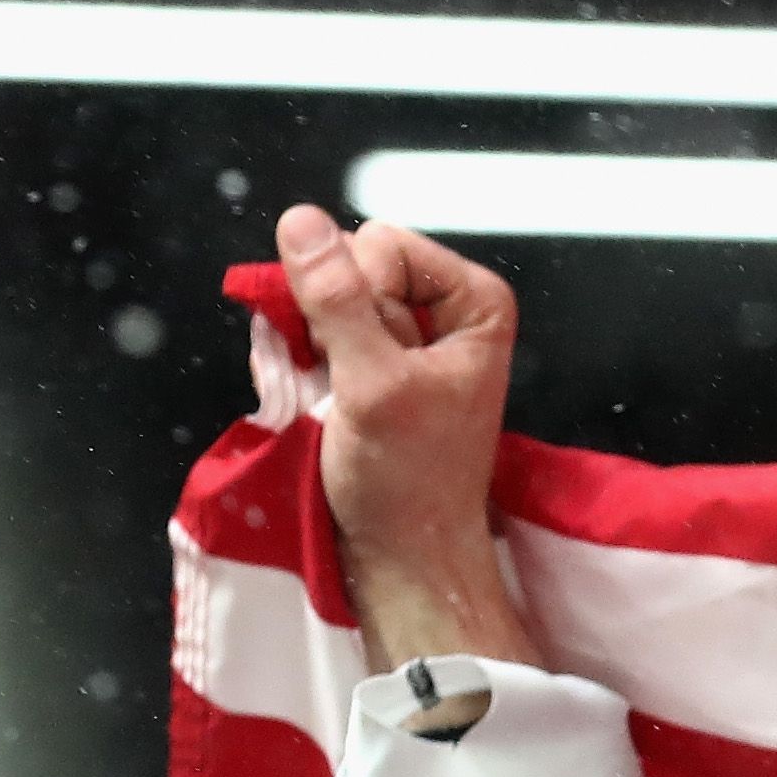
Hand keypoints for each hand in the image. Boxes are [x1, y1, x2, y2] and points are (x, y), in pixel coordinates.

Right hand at [275, 204, 545, 670]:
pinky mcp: (370, 359)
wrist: (403, 553)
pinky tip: (320, 396)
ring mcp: (405, 333)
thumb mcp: (374, 385)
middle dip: (334, 320)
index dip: (361, 299)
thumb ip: (339, 301)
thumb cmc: (407, 482)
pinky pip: (315, 326)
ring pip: (326, 294)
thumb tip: (302, 223)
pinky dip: (305, 358)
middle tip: (353, 384)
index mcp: (474, 301)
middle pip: (351, 262)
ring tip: (339, 395)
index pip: (381, 244)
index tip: (374, 365)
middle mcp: (445, 308)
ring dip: (315, 342)